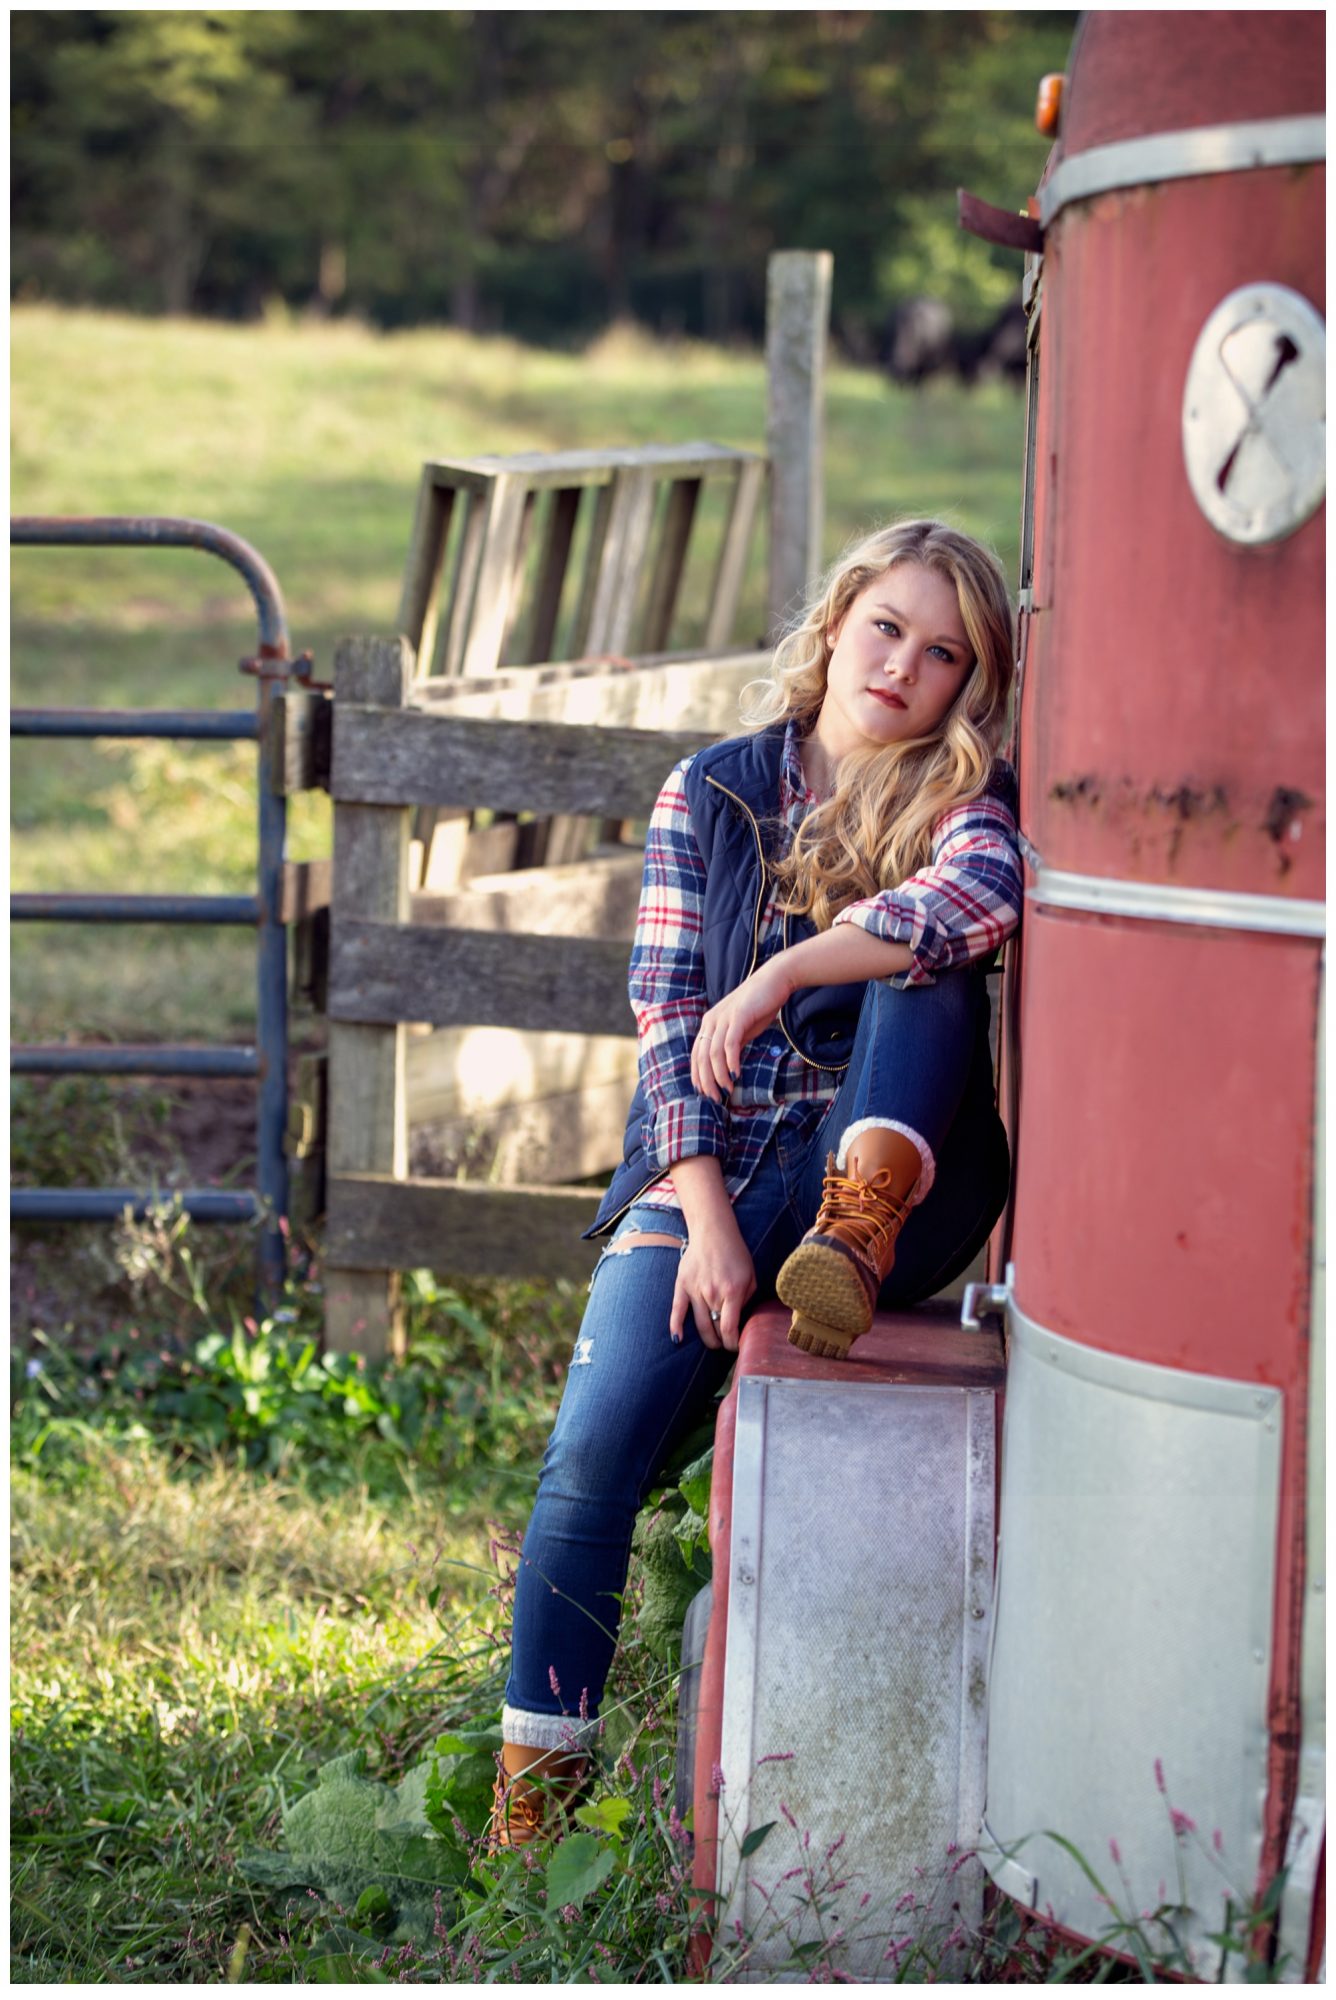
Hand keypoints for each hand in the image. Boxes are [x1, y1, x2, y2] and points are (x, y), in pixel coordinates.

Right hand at [670, 1215, 755, 1350]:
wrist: (712, 1231)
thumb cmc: (735, 1254)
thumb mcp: (751, 1275)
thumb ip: (747, 1299)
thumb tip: (740, 1319)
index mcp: (733, 1291)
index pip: (730, 1328)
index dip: (733, 1343)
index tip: (736, 1346)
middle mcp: (713, 1293)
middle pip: (716, 1330)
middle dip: (722, 1342)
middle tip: (726, 1346)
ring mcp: (695, 1290)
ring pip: (700, 1325)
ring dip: (708, 1339)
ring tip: (713, 1343)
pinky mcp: (682, 1285)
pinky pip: (677, 1310)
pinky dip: (676, 1326)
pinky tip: (677, 1340)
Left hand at [690, 958, 792, 1101]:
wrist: (775, 981)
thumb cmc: (759, 1005)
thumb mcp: (741, 1028)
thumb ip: (732, 1044)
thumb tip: (727, 1067)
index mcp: (709, 1023)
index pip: (696, 1054)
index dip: (698, 1075)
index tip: (704, 1093)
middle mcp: (711, 1020)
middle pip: (701, 1056)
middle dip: (706, 1081)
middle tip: (715, 1098)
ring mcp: (724, 1018)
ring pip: (714, 1053)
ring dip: (718, 1075)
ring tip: (726, 1090)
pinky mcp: (738, 1016)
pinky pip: (730, 1044)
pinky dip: (731, 1062)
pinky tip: (735, 1074)